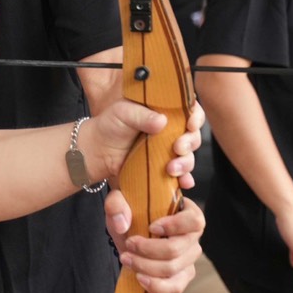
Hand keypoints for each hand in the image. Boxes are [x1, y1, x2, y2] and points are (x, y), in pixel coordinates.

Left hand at [85, 100, 200, 185]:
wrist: (98, 151)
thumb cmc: (110, 125)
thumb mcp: (123, 113)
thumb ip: (142, 115)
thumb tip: (161, 121)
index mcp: (164, 111)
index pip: (189, 109)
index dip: (195, 116)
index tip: (190, 124)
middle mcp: (170, 130)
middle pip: (193, 135)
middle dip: (190, 142)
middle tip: (178, 147)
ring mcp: (168, 150)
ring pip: (188, 156)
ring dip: (186, 163)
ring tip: (172, 168)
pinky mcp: (163, 167)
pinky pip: (181, 174)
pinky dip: (185, 179)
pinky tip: (183, 182)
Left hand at [114, 202, 203, 292]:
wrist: (128, 235)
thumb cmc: (131, 214)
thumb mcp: (119, 202)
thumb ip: (117, 204)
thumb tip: (121, 224)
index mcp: (187, 212)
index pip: (194, 221)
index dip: (175, 226)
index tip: (152, 227)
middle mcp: (192, 236)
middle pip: (178, 248)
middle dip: (149, 250)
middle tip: (129, 244)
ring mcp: (189, 258)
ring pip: (173, 268)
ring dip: (146, 266)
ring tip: (127, 259)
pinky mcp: (182, 276)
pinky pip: (175, 287)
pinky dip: (156, 285)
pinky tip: (140, 278)